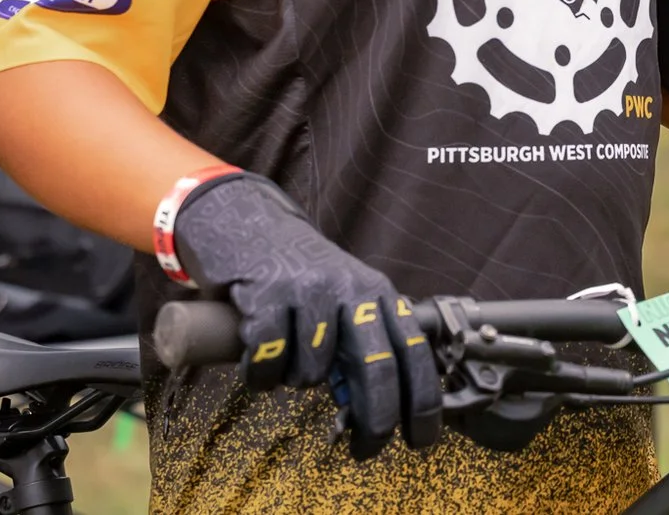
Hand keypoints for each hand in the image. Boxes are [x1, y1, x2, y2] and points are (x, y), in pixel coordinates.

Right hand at [173, 173, 441, 457]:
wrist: (246, 220)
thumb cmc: (299, 272)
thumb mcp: (345, 299)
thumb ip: (362, 342)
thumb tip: (375, 409)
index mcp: (377, 292)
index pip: (413, 350)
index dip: (422, 399)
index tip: (422, 438)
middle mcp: (350, 289)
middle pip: (376, 367)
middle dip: (376, 418)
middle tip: (366, 449)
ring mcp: (309, 288)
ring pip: (311, 371)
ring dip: (294, 378)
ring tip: (285, 357)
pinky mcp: (265, 291)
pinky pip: (267, 356)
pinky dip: (259, 371)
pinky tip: (256, 357)